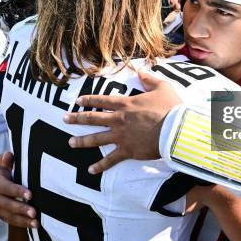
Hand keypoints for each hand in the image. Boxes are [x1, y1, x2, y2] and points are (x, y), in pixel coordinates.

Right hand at [0, 152, 36, 227]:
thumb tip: (8, 155)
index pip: (6, 188)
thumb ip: (5, 160)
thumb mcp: (2, 164)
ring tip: (36, 222)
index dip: (17, 191)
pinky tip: (34, 225)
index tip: (30, 194)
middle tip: (34, 212)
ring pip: (9, 216)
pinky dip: (23, 224)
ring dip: (23, 220)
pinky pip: (12, 222)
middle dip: (20, 208)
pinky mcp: (2, 216)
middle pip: (7, 205)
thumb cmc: (3, 172)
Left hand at [64, 71, 181, 173]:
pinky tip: (91, 170)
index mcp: (126, 104)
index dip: (89, 100)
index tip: (78, 101)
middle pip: (93, 118)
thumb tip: (140, 70)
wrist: (175, 129)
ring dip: (82, 141)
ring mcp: (121, 136)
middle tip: (64, 119)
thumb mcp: (162, 87)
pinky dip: (100, 166)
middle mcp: (119, 119)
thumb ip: (149, 79)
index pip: (102, 101)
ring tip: (71, 143)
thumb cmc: (170, 107)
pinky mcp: (127, 150)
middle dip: (77, 119)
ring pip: (96, 139)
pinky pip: (111, 160)